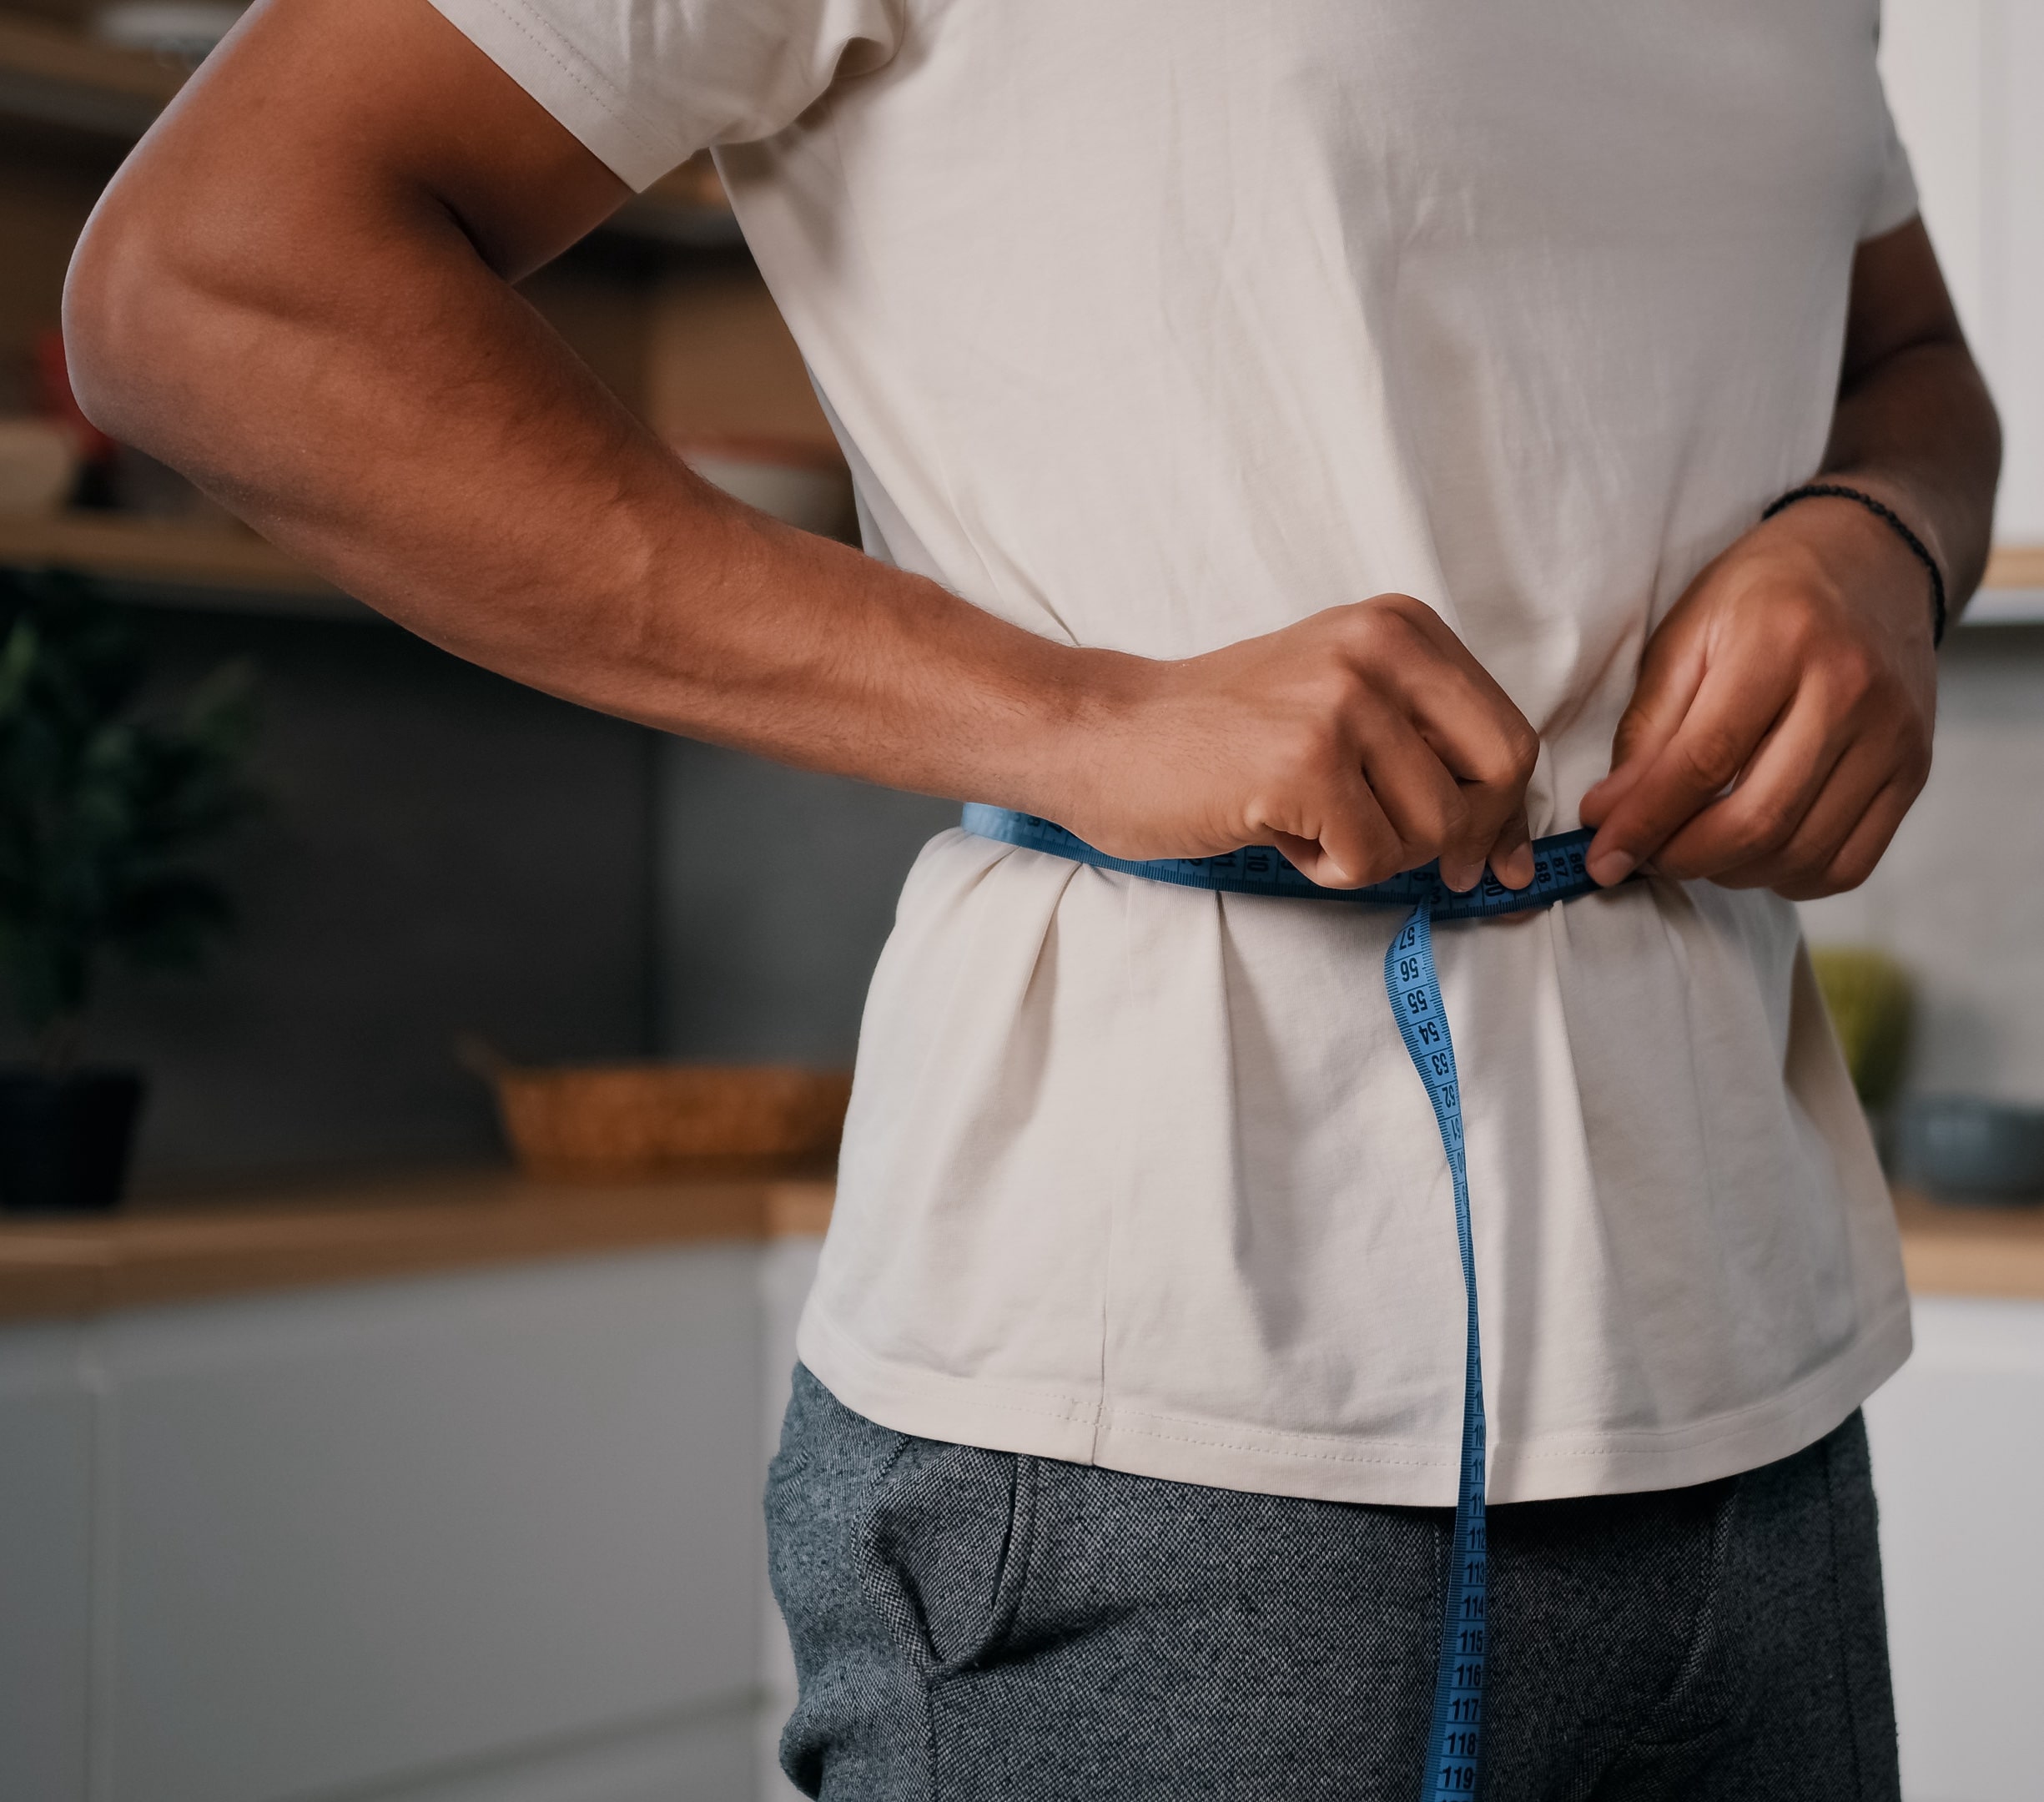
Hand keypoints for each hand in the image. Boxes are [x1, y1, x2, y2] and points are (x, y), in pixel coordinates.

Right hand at [1059, 594, 1538, 892]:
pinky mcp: (1304, 763)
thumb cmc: (1216, 738)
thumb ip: (1425, 754)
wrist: (1101, 735)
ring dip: (1374, 853)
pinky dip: (1329, 870)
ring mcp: (1343, 702)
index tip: (1479, 857)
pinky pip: (1371, 860)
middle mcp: (1381, 648)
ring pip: (1435, 828)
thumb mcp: (1338, 706)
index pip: (1509, 733)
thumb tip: (1507, 855)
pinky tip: (1279, 833)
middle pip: (1499, 774)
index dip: (1502, 811)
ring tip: (1306, 822)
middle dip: (1462, 837)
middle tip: (1393, 852)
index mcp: (1400, 626)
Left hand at [1579, 492, 1937, 900]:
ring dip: (1730, 873)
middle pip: (1759, 820)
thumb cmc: (1764, 594)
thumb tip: (1610, 814)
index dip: (1645, 823)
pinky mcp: (1915, 771)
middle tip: (1641, 859)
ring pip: (1803, 852)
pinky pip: (1849, 863)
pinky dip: (1789, 878)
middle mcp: (1851, 691)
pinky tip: (1752, 855)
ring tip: (1690, 851)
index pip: (1704, 762)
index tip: (1601, 857)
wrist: (1872, 559)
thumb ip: (1648, 728)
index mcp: (1782, 642)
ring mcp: (1894, 736)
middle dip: (1682, 859)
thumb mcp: (1686, 633)